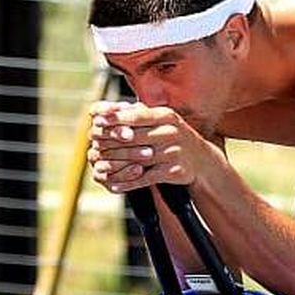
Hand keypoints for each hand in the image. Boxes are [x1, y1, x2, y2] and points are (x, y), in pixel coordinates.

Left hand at [87, 100, 216, 192]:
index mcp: (167, 116)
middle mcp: (172, 132)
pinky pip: (147, 178)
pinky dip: (129, 182)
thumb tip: (99, 110)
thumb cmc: (172, 136)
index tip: (96, 120)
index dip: (116, 118)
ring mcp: (174, 152)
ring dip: (116, 164)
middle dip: (111, 142)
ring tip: (99, 166)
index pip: (137, 115)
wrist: (202, 160)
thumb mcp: (160, 121)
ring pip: (138, 159)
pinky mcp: (175, 171)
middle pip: (134, 137)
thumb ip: (135, 114)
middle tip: (93, 145)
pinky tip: (115, 184)